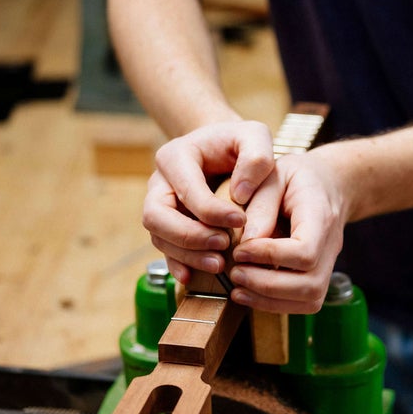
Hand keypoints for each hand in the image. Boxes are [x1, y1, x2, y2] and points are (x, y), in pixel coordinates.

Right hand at [142, 120, 274, 283]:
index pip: (186, 188)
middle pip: (157, 216)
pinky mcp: (167, 227)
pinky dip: (177, 265)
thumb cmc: (241, 144)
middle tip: (224, 246)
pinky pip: (164, 250)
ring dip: (187, 255)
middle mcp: (159, 182)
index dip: (212, 210)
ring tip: (219, 264)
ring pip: (159, 237)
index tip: (242, 220)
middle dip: (189, 236)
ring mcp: (159, 206)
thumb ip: (256, 157)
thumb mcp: (255, 136)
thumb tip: (240, 195)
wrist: (227, 152)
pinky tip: (193, 277)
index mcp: (175, 156)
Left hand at [228, 147, 349, 313]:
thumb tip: (246, 243)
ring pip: (310, 300)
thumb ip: (260, 207)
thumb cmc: (295, 178)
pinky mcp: (319, 278)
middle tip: (234, 272)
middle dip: (266, 284)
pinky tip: (248, 293)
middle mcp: (331, 245)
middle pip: (310, 283)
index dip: (270, 256)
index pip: (305, 250)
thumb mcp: (273, 176)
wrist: (326, 185)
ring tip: (237, 287)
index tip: (240, 250)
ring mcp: (328, 265)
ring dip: (269, 300)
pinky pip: (304, 303)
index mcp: (321, 215)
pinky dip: (274, 304)